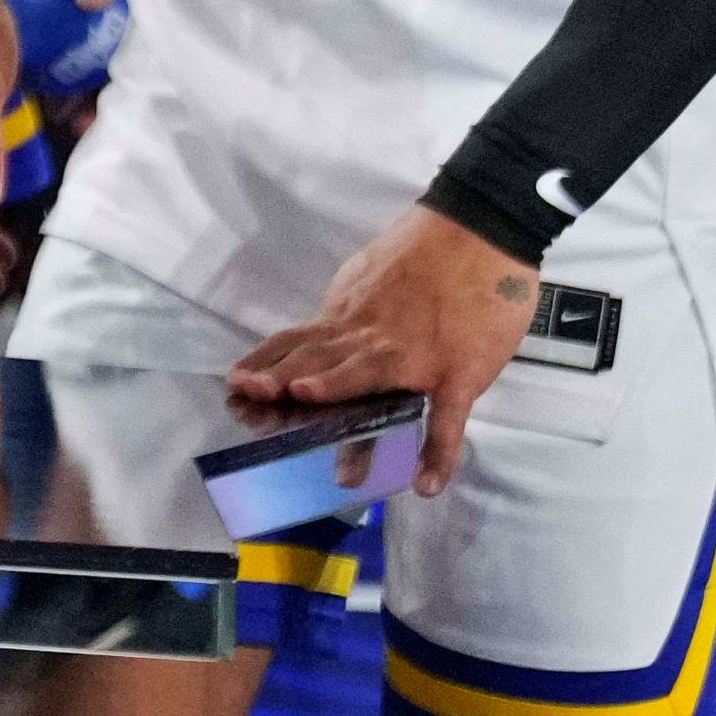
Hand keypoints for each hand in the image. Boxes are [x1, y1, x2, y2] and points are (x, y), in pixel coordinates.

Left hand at [226, 204, 538, 492]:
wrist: (482, 231)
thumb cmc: (425, 253)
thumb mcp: (369, 275)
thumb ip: (346, 308)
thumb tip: (324, 328)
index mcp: (348, 316)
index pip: (295, 341)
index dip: (262, 363)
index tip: (233, 385)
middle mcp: (371, 336)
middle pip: (319, 361)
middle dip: (281, 386)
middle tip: (248, 410)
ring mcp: (415, 356)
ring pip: (369, 378)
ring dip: (339, 399)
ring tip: (310, 432)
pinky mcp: (458, 372)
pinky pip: (447, 418)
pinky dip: (438, 452)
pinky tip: (425, 483)